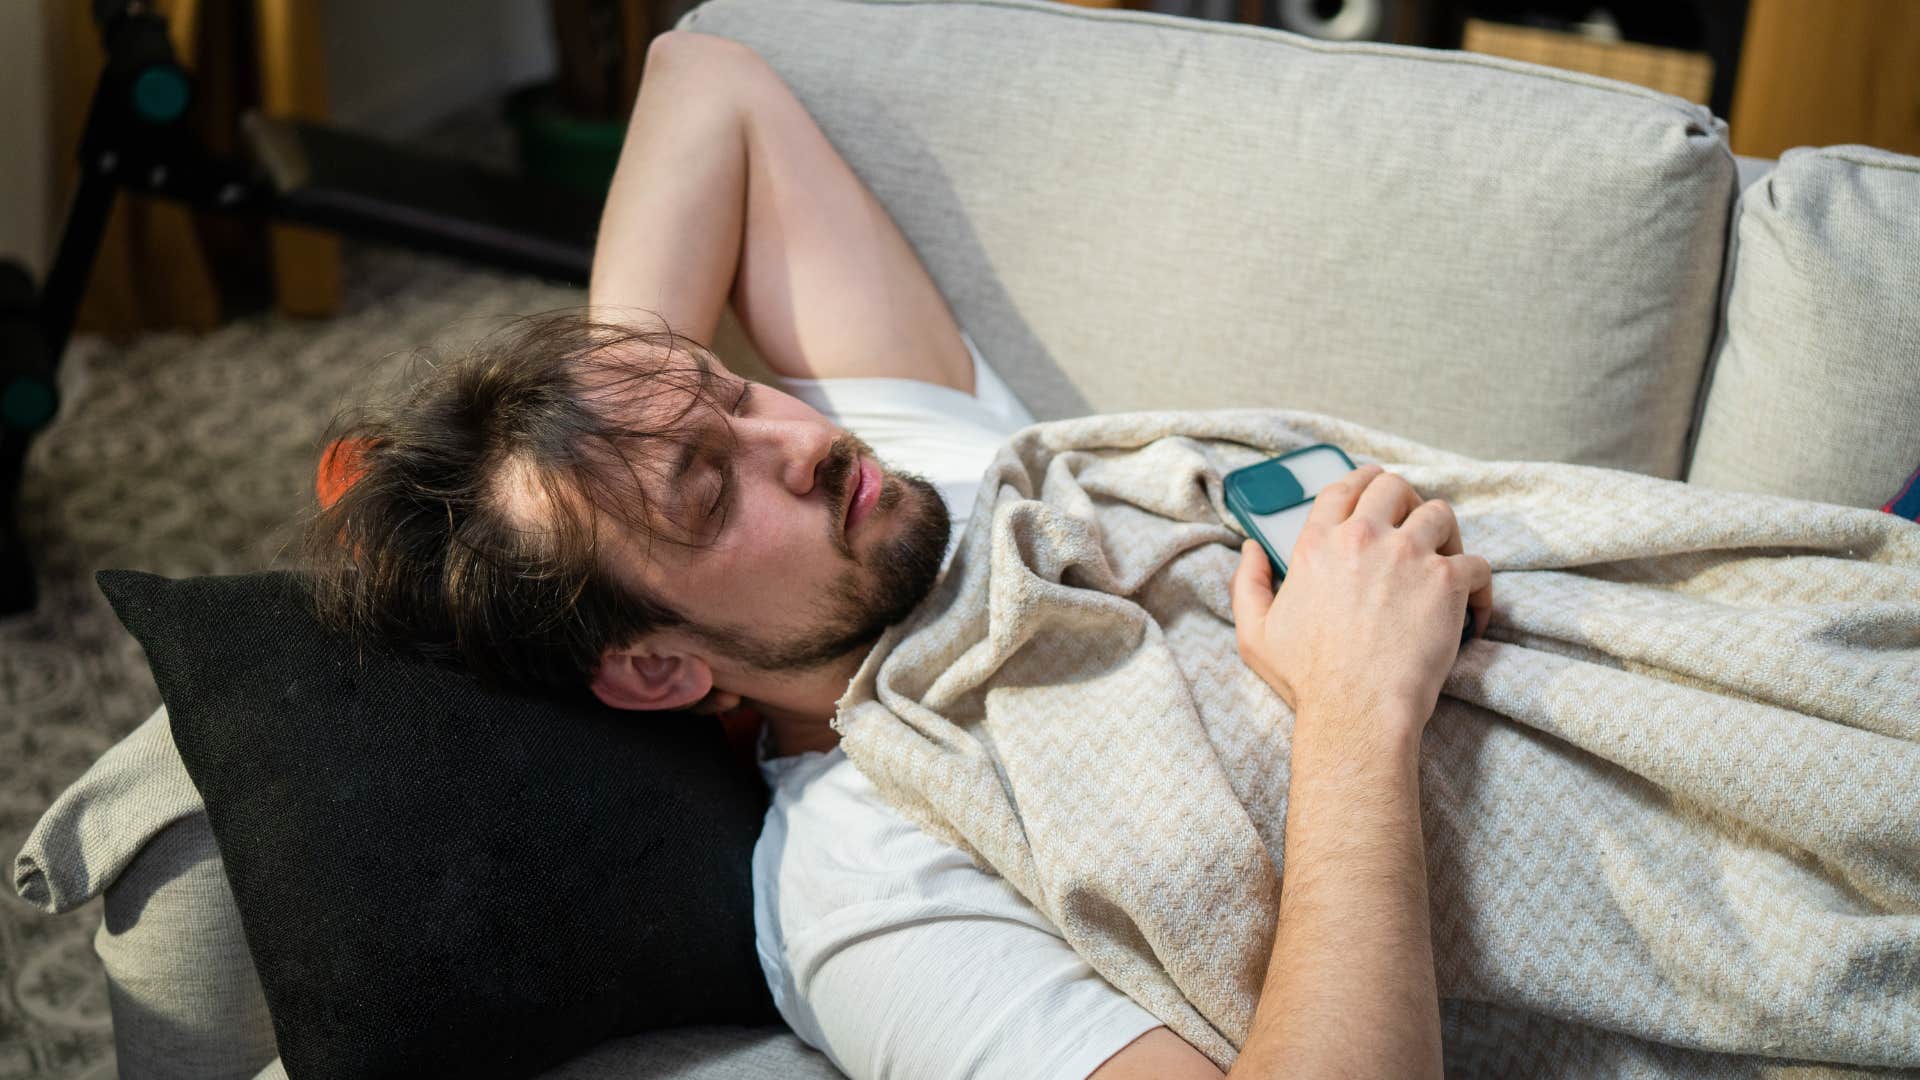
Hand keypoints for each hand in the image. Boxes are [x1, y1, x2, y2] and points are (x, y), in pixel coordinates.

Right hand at [1229, 464, 1491, 745]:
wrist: (1356, 710)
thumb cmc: (1307, 679)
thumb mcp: (1254, 632)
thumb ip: (1248, 584)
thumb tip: (1250, 549)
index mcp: (1317, 544)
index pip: (1343, 488)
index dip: (1362, 481)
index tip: (1375, 488)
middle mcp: (1363, 538)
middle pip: (1395, 486)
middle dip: (1407, 499)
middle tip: (1415, 526)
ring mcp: (1409, 555)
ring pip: (1441, 513)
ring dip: (1446, 534)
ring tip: (1446, 562)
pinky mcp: (1447, 581)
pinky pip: (1478, 564)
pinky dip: (1480, 586)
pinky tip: (1473, 611)